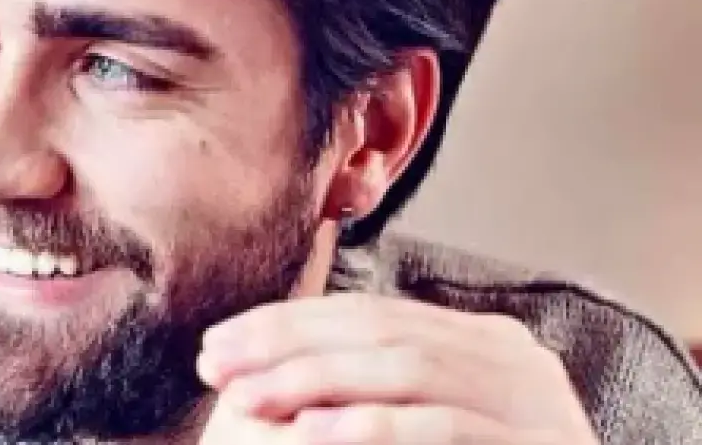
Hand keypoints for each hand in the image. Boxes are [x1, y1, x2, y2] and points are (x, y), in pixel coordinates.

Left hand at [195, 294, 597, 443]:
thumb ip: (385, 386)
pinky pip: (442, 427)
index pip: (369, 313)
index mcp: (483, 341)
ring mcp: (529, 400)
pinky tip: (311, 433)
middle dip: (285, 345)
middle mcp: (509, 356)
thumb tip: (283, 369)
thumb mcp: (439, 418)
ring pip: (404, 369)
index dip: (286, 324)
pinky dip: (372, 427)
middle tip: (216, 365)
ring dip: (313, 380)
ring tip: (246, 398)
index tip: (218, 344)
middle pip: (378, 330)